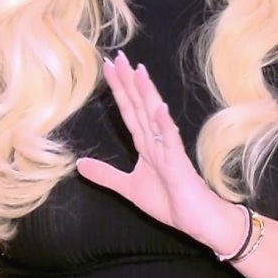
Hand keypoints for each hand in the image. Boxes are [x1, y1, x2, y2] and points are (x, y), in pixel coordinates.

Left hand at [75, 50, 243, 253]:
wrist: (198, 220)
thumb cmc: (170, 201)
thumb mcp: (129, 187)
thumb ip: (106, 175)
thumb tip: (80, 165)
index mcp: (146, 144)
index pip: (130, 111)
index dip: (119, 89)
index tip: (108, 67)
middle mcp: (157, 141)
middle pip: (140, 106)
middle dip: (129, 82)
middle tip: (119, 57)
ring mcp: (168, 150)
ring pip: (155, 117)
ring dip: (146, 95)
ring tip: (137, 72)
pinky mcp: (178, 164)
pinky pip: (171, 142)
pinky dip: (165, 125)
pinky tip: (160, 109)